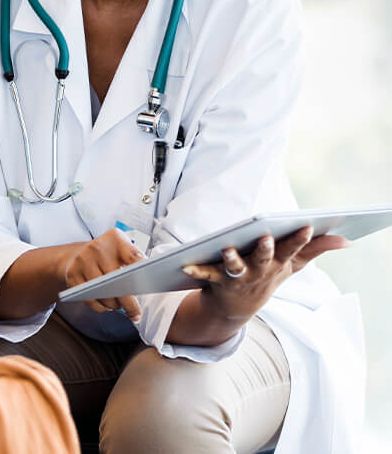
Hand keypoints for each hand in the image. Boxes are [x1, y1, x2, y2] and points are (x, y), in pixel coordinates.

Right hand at [59, 228, 145, 321]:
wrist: (77, 255)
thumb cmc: (106, 256)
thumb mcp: (122, 251)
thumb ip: (135, 263)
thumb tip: (150, 283)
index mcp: (115, 239)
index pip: (133, 256)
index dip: (142, 270)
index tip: (150, 282)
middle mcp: (97, 247)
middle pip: (118, 280)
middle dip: (129, 302)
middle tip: (136, 313)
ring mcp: (82, 260)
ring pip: (103, 294)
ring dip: (115, 305)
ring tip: (120, 306)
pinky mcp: (73, 275)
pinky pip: (90, 300)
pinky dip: (101, 307)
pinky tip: (106, 306)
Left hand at [181, 226, 349, 320]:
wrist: (236, 308)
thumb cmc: (266, 276)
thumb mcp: (292, 264)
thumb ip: (316, 249)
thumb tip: (346, 239)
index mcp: (277, 263)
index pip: (292, 249)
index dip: (300, 238)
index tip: (307, 225)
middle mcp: (259, 271)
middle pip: (263, 258)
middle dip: (266, 249)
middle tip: (267, 237)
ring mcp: (237, 277)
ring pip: (234, 267)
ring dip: (231, 259)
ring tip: (227, 249)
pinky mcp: (216, 280)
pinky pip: (205, 274)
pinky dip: (195, 271)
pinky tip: (185, 266)